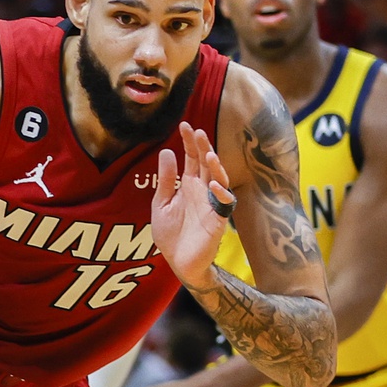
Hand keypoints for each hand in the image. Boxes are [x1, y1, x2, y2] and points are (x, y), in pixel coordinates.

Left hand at [151, 122, 234, 286]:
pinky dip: (221, 194)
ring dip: (215, 167)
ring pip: (219, 180)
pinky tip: (213, 185)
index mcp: (189, 186)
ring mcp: (212, 205)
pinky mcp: (218, 220)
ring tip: (208, 153)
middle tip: (197, 131)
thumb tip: (166, 152)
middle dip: (202, 148)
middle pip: (206, 165)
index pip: (191, 159)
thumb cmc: (171, 234)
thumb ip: (166, 180)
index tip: (184, 125)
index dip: (188, 143)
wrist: (178, 262)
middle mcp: (203, 191)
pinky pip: (225, 204)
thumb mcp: (161, 204)